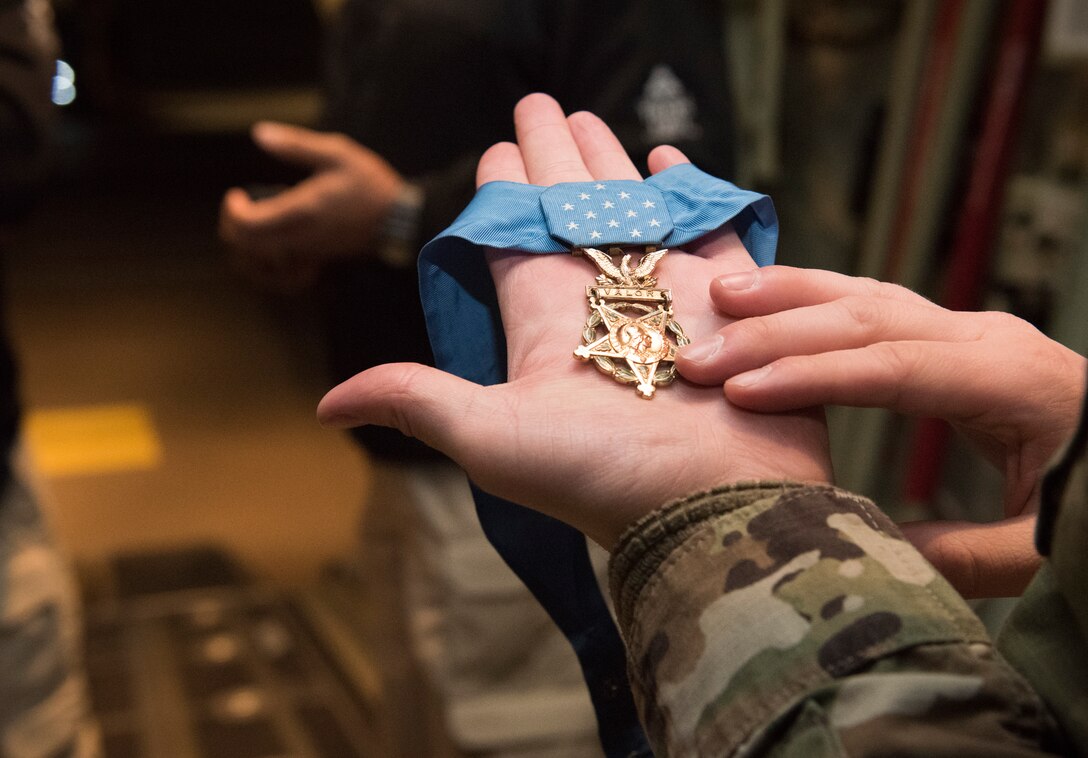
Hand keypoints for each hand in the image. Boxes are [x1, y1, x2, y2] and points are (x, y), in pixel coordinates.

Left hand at [219, 122, 405, 289]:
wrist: (401, 220)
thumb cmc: (371, 186)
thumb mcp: (337, 153)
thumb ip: (296, 145)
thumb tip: (259, 133)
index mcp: (299, 212)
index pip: (245, 225)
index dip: (232, 210)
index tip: (238, 193)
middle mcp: (299, 239)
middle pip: (245, 247)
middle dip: (233, 227)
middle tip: (242, 207)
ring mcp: (308, 254)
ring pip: (259, 267)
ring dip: (247, 250)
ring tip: (253, 229)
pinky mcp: (318, 261)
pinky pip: (283, 279)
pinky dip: (270, 271)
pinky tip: (274, 253)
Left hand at [317, 94, 831, 547]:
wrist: (713, 507)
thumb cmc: (602, 473)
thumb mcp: (492, 436)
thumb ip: (416, 401)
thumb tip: (325, 405)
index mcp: (546, 320)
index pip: (513, 239)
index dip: (501, 192)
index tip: (494, 149)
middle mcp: (603, 303)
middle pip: (568, 211)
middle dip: (552, 158)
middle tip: (539, 104)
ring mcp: (667, 298)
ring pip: (629, 209)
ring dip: (608, 163)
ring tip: (589, 117)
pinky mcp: (729, 300)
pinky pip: (708, 230)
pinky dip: (690, 193)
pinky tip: (668, 157)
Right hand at [676, 265, 1086, 595]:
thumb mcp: (1043, 545)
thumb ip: (961, 554)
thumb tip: (865, 553)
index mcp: (1009, 380)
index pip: (894, 368)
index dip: (812, 376)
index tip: (741, 393)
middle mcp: (983, 339)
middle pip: (865, 320)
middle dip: (776, 334)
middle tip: (702, 356)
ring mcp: (968, 330)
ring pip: (865, 296)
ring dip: (790, 295)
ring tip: (723, 299)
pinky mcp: (953, 336)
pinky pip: (874, 305)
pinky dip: (815, 297)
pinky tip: (771, 298)